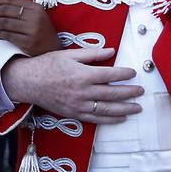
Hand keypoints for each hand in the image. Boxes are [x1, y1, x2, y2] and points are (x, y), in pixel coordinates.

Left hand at [0, 0, 57, 55]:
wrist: (52, 49)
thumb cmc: (41, 29)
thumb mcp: (32, 14)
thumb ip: (16, 3)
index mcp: (36, 8)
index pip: (12, 0)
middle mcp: (35, 17)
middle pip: (6, 11)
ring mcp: (32, 30)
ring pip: (5, 23)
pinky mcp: (29, 43)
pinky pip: (8, 36)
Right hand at [1, 48, 143, 123]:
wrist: (29, 82)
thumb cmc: (49, 65)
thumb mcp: (70, 54)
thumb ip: (93, 54)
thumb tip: (112, 51)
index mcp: (83, 74)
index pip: (110, 74)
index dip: (124, 74)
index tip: (133, 73)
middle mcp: (83, 91)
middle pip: (112, 93)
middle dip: (129, 93)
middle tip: (141, 91)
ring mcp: (79, 105)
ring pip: (107, 109)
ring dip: (124, 109)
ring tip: (137, 108)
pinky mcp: (75, 114)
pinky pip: (96, 119)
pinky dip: (110, 120)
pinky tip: (121, 118)